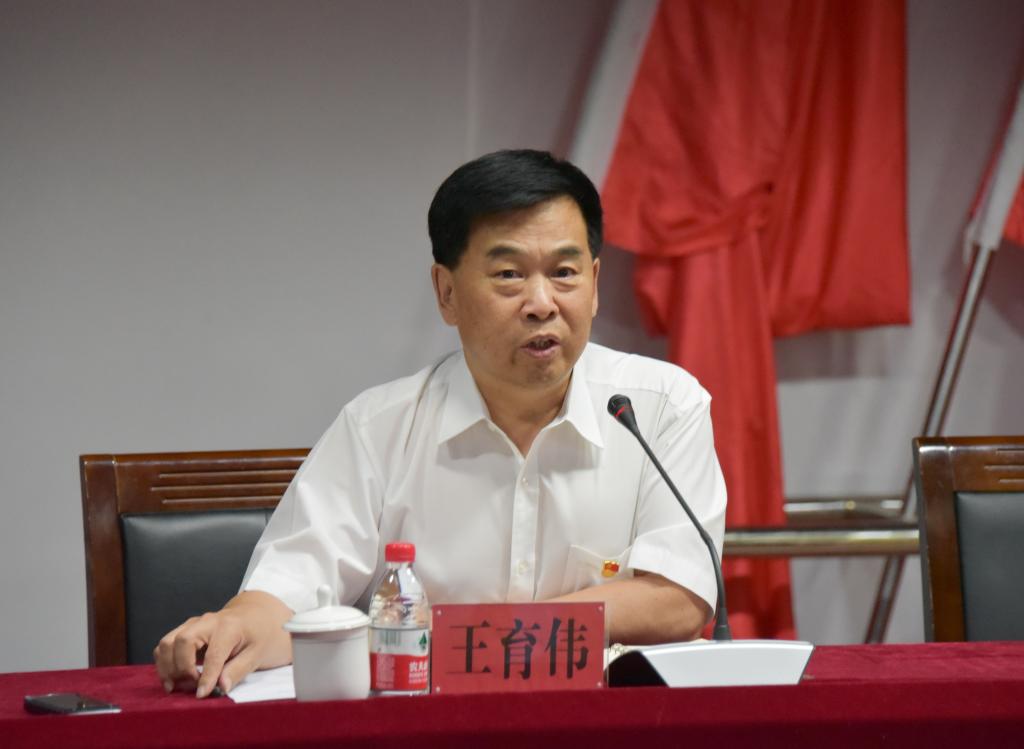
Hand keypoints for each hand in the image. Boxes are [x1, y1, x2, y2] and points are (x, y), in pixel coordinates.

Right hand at [153, 591, 292, 697]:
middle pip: (181, 641)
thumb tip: (220, 687)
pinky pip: (166, 644)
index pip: (213, 654)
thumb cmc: (259, 635)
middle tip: (191, 687)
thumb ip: (238, 670)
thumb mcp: (258, 654)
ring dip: (167, 666)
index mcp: (229, 626)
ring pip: (167, 642)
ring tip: (176, 686)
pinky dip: (164, 662)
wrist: (256, 616)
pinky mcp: (186, 629)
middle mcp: (208, 621)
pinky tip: (173, 677)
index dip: (206, 676)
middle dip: (181, 668)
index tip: (202, 694)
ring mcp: (194, 624)